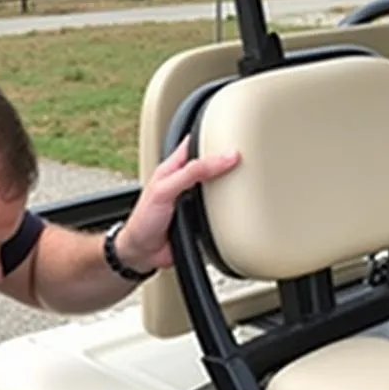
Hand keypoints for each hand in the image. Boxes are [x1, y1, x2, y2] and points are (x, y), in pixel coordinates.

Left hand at [115, 138, 240, 275]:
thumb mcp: (165, 190)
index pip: (195, 143)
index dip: (211, 136)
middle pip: (211, 164)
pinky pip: (218, 211)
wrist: (142, 253)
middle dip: (226, 161)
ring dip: (229, 186)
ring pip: (218, 187)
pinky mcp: (201, 219)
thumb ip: (190, 173)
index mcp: (174, 168)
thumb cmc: (143, 220)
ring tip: (245, 179)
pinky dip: (226, 209)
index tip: (233, 136)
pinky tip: (234, 207)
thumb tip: (220, 159)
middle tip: (245, 157)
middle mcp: (186, 182)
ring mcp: (194, 201)